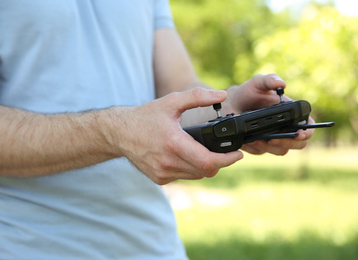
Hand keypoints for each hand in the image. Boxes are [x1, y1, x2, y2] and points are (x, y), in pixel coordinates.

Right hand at [114, 88, 242, 184]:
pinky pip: (183, 177)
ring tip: (204, 152)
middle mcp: (168, 162)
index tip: (238, 155)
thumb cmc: (145, 116)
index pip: (208, 161)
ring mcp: (162, 173)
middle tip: (224, 152)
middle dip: (219, 162)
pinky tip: (186, 156)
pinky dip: (190, 169)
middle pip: (205, 171)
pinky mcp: (159, 179)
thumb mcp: (171, 102)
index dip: (227, 160)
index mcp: (173, 143)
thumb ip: (198, 97)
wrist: (119, 133)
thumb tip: (222, 95)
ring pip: (195, 175)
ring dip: (204, 166)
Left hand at [223, 74, 313, 155]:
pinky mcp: (261, 146)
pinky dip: (257, 147)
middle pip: (298, 144)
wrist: (232, 103)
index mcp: (292, 113)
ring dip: (270, 146)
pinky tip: (250, 139)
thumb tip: (281, 84)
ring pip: (281, 150)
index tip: (298, 133)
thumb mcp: (258, 83)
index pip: (308, 127)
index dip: (306, 132)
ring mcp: (274, 139)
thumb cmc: (249, 92)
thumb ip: (269, 80)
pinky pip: (263, 152)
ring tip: (257, 137)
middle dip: (287, 143)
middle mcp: (286, 127)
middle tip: (272, 137)